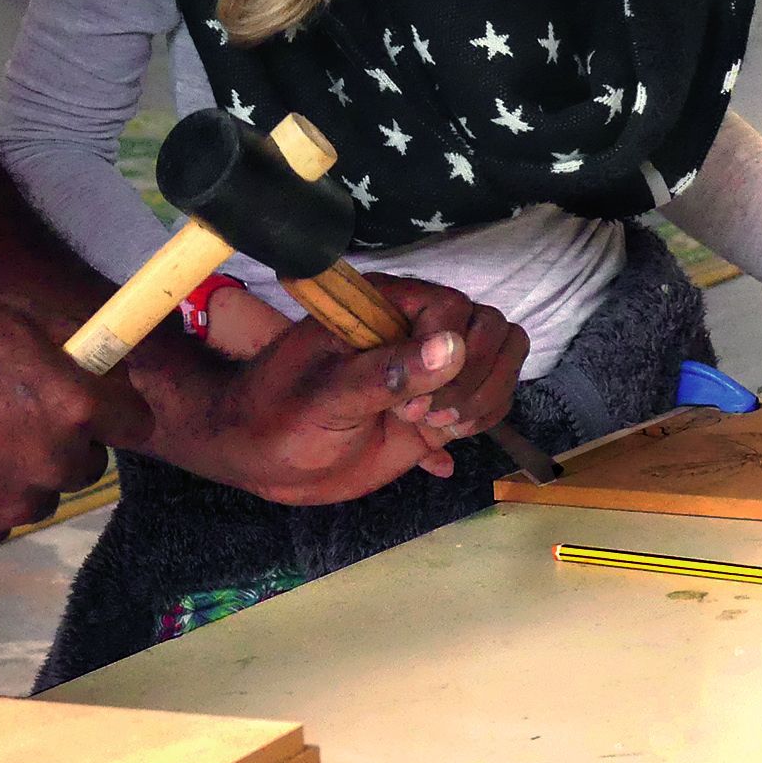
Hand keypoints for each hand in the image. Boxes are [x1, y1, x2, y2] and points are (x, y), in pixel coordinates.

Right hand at [0, 300, 153, 549]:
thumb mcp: (15, 324)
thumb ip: (73, 348)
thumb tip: (109, 363)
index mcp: (77, 406)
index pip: (135, 424)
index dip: (114, 414)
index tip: (96, 409)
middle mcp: (57, 462)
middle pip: (84, 465)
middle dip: (60, 445)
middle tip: (15, 420)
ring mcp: (16, 503)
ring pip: (35, 494)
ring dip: (17, 475)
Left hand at [190, 279, 528, 503]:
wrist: (262, 455)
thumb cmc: (279, 414)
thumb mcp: (325, 395)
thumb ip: (387, 373)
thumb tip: (449, 349)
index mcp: (383, 307)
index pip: (454, 308)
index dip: (448, 354)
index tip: (412, 403)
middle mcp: (414, 330)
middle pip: (490, 329)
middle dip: (474, 379)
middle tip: (428, 419)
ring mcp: (429, 369)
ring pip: (499, 361)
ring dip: (485, 398)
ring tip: (440, 429)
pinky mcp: (436, 407)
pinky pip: (487, 399)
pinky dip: (482, 421)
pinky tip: (441, 449)